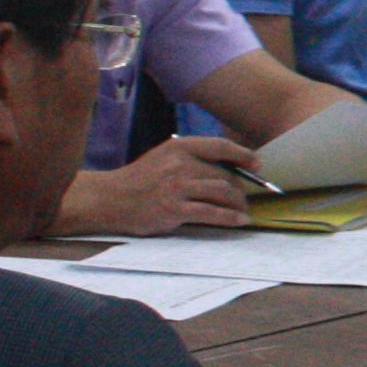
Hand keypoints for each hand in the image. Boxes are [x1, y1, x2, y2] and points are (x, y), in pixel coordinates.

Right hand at [51, 136, 260, 236]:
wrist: (110, 199)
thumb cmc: (140, 179)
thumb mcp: (164, 157)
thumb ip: (191, 158)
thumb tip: (229, 166)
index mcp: (179, 147)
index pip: (220, 146)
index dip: (243, 155)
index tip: (256, 165)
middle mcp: (180, 164)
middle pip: (225, 174)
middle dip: (239, 188)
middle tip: (244, 197)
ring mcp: (177, 188)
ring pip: (223, 192)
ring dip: (238, 203)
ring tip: (243, 209)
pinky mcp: (175, 210)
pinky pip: (213, 213)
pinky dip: (231, 217)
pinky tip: (240, 220)